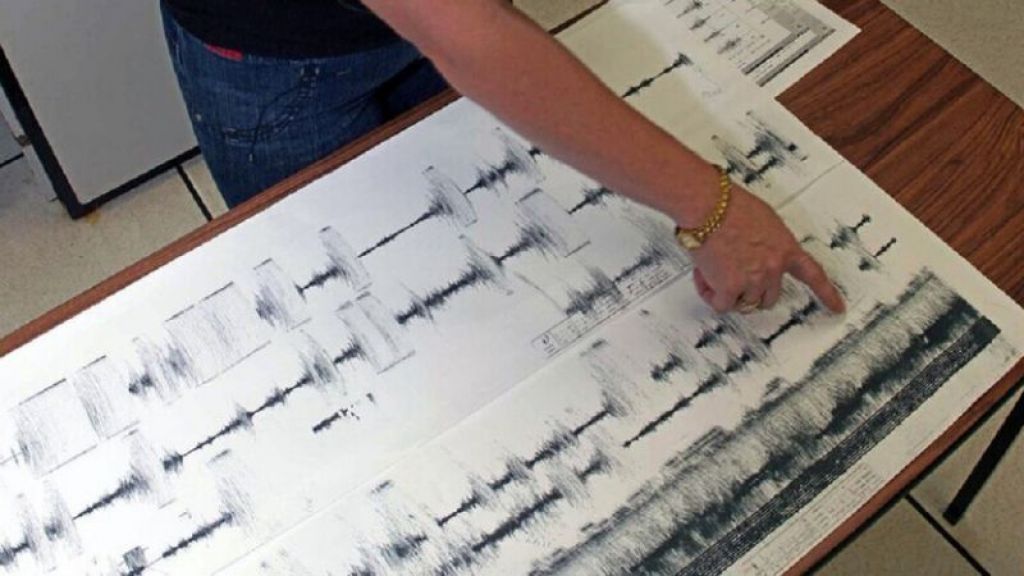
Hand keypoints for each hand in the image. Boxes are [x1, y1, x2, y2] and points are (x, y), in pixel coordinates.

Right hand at [688, 184, 845, 314]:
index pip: (813, 275)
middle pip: (767, 297)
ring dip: (727, 292)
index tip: (837, 308)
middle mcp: (773, 268)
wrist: (708, 205)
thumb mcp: (763, 220)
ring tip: (712, 269)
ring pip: (743, 303)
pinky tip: (703, 275)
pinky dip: (711, 294)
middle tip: (731, 276)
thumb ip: (767, 243)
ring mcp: (753, 279)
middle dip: (749, 291)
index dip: (827, 294)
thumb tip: (754, 255)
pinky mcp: (730, 287)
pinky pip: (721, 304)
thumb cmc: (729, 205)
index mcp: (786, 248)